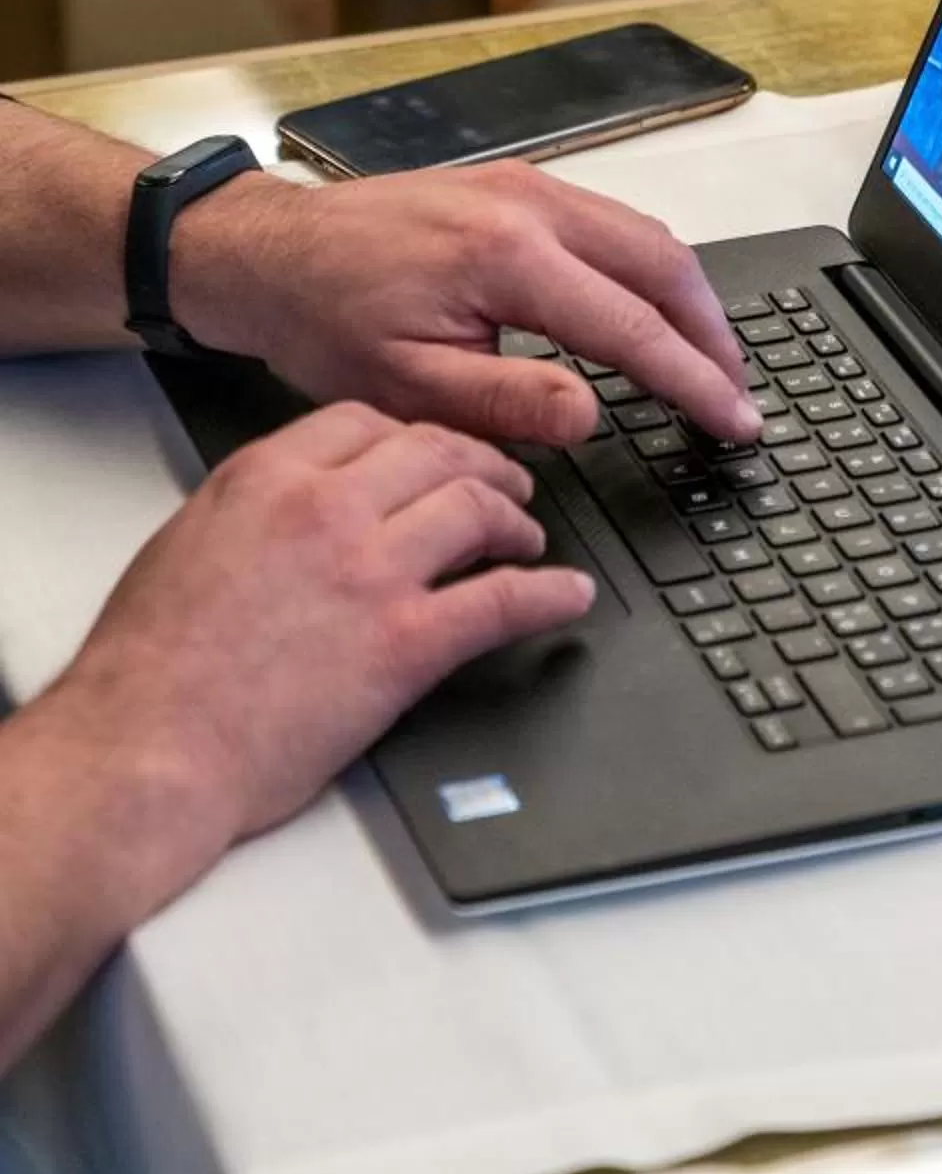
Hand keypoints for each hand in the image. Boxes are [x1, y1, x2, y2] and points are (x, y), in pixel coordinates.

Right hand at [41, 404, 594, 902]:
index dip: (414, 435)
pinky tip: (566, 595)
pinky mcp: (405, 644)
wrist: (143, 751)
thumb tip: (294, 509)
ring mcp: (371, 572)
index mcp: (266, 478)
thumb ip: (252, 510)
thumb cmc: (146, 670)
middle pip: (437, 451)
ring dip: (517, 520)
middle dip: (482, 463)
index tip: (433, 452)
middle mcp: (325, 509)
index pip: (368, 422)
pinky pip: (501, 602)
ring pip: (477, 510)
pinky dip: (548, 594)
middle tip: (504, 483)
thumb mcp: (186, 545)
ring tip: (529, 536)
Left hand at [175, 159, 755, 450]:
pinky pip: (615, 220)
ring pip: (649, 235)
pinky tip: (658, 308)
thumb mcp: (404, 386)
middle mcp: (530, 207)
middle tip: (739, 394)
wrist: (271, 252)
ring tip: (711, 359)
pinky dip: (654, 269)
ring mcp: (530, 185)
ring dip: (692, 299)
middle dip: (715, 335)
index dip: (694, 382)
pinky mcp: (521, 183)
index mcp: (506, 259)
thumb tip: (590, 415)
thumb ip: (505, 403)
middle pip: (665, 265)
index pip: (633, 329)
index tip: (732, 420)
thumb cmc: (324, 318)